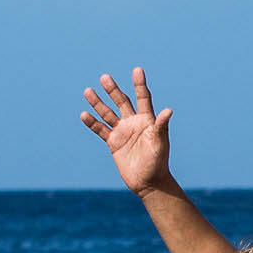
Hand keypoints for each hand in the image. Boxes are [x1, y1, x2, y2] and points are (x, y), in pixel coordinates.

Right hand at [80, 67, 173, 195]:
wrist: (149, 182)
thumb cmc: (158, 162)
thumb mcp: (160, 143)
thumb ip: (161, 127)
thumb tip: (168, 111)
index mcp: (148, 120)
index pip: (143, 98)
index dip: (140, 85)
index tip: (137, 70)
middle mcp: (134, 123)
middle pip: (122, 102)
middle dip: (113, 90)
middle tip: (104, 77)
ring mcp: (122, 132)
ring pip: (107, 113)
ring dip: (98, 103)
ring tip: (88, 90)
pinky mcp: (113, 142)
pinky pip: (100, 130)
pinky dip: (92, 123)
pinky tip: (84, 114)